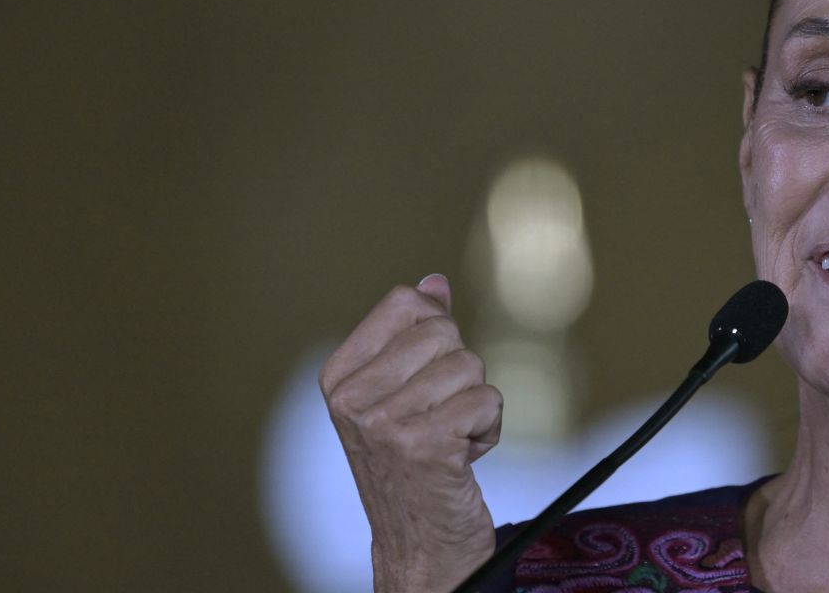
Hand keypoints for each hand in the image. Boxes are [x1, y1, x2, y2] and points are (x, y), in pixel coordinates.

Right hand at [320, 274, 502, 592]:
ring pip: (470, 367)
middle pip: (443, 332)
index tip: (426, 377)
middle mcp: (353, 398)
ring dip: (475, 404)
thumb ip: (414, 336)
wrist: (418, 545)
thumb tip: (433, 283)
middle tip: (439, 416)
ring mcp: (385, 422)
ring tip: (450, 439)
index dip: (437, 333)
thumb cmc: (413, 466)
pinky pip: (487, 400)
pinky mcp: (425, 445)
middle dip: (459, 372)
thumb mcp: (400, 396)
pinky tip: (463, 457)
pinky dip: (489, 428)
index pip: (405, 303)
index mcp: (339, 376)